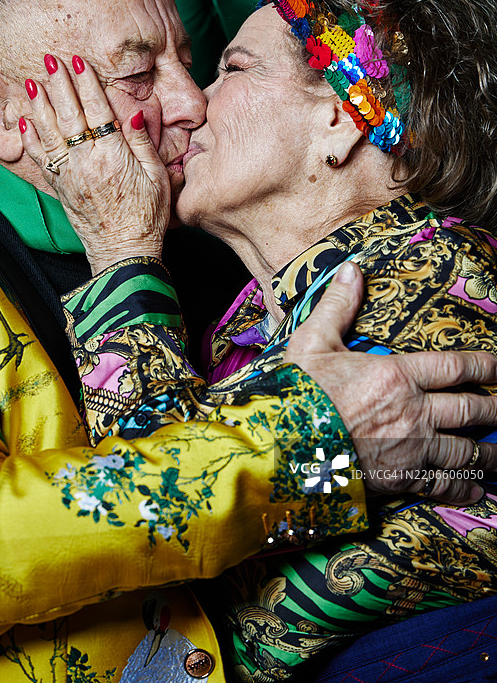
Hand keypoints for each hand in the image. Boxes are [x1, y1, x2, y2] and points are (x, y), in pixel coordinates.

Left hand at [20, 55, 169, 274]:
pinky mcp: (62, 188)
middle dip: (59, 85)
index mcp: (114, 156)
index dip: (87, 84)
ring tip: (32, 82)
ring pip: (51, 133)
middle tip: (51, 60)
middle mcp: (88, 162)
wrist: (125, 251)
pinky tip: (24, 123)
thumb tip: (133, 114)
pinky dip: (31, 139)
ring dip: (40, 105)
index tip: (78, 62)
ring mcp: (71, 175)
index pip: (98, 110)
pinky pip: (42, 159)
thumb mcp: (158, 178)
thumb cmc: (147, 217)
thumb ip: (143, 144)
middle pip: (70, 115)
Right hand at [285, 261, 496, 504]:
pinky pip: (441, 484)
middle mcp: (413, 412)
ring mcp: (410, 448)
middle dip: (496, 408)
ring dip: (490, 451)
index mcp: (395, 375)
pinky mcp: (400, 479)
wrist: (284, 448)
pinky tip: (475, 489)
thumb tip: (351, 269)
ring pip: (465, 450)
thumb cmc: (297, 394)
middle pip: (470, 409)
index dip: (485, 365)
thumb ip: (338, 306)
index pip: (454, 367)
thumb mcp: (312, 342)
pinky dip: (462, 487)